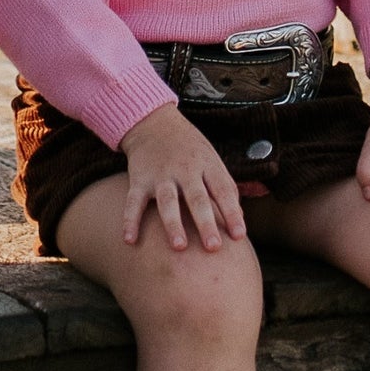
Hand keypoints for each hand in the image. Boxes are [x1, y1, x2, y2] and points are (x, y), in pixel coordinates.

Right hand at [118, 105, 246, 250]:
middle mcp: (185, 169)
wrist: (154, 123)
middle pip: (197, 198)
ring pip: (167, 201)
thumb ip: (225, 188)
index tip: (239, 235)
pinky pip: (133, 202)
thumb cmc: (190, 149)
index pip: (223, 190)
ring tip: (179, 247)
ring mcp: (161, 174)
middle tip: (213, 247)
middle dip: (205, 223)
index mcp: (207, 165)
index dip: (232, 213)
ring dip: (173, 224)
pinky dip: (130, 220)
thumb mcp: (212, 160)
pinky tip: (129, 240)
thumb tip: (240, 220)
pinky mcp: (139, 179)